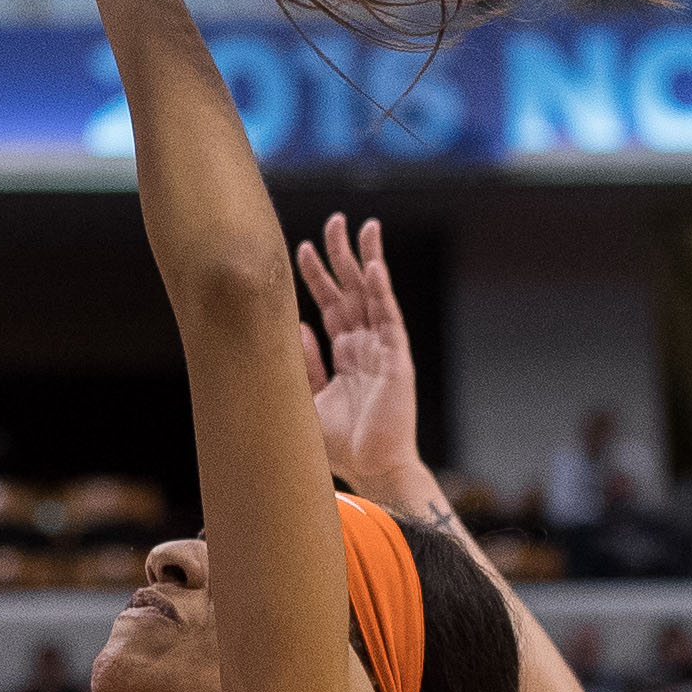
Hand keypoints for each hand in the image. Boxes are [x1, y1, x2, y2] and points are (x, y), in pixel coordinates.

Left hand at [291, 213, 436, 512]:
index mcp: (345, 355)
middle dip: (342, 256)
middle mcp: (365, 346)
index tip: (301, 248)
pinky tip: (374, 267)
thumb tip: (293, 326)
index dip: (318, 277)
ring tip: (363, 227)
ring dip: (368, 260)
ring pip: (375, 294)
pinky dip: (382, 291)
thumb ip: (301, 363)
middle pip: (353, 290)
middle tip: (334, 221)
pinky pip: (390, 318)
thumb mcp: (306, 400)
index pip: (331, 305)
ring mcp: (383, 349)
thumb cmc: (339, 446)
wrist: (370, 470)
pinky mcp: (398, 359)